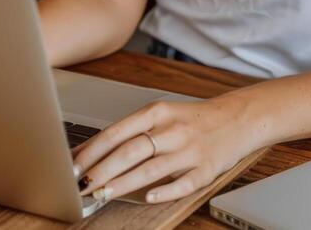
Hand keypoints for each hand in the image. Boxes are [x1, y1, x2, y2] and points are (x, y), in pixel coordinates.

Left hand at [71, 91, 258, 204]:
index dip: (92, 151)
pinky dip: (164, 191)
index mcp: (158, 112)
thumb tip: (94, 151)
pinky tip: (147, 198)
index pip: (117, 132)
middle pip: (130, 151)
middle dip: (102, 170)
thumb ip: (134, 131)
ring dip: (123, 183)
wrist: (238, 117)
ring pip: (151, 168)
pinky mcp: (207, 168)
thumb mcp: (163, 115)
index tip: (72, 166)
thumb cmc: (193, 119)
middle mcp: (172, 129)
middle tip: (81, 186)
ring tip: (103, 194)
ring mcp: (190, 149)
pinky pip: (183, 183)